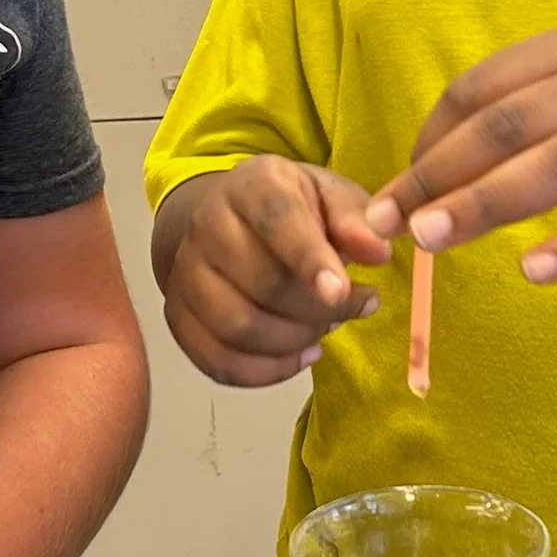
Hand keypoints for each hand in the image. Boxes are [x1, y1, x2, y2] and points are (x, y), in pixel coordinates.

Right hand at [159, 157, 388, 385]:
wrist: (231, 221)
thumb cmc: (296, 211)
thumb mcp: (332, 198)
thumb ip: (356, 221)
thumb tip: (377, 252)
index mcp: (251, 185)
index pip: (276, 219)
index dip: (308, 258)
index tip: (341, 291)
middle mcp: (208, 224)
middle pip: (260, 283)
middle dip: (317, 309)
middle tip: (351, 307)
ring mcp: (186, 271)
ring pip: (237, 327)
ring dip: (293, 342)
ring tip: (325, 328)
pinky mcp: (178, 315)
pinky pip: (217, 361)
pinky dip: (267, 372)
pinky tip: (301, 355)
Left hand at [363, 25, 556, 283]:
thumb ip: (542, 103)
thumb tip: (447, 156)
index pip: (485, 88)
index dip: (430, 139)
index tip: (395, 187)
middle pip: (510, 126)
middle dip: (437, 173)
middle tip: (385, 221)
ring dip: (488, 203)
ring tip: (432, 240)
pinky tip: (535, 270)